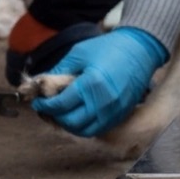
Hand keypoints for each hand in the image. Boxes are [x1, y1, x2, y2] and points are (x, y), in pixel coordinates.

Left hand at [31, 28, 168, 137]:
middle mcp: (103, 101)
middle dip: (55, 117)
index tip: (38, 102)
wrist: (141, 49)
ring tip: (63, 115)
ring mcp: (114, 110)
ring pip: (85, 130)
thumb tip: (42, 85)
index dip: (45, 105)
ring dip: (70, 125)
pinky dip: (86, 126)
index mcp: (91, 84)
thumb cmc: (110, 47)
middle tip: (49, 109)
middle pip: (71, 121)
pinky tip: (80, 116)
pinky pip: (100, 128)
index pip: (60, 104)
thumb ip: (60, 70)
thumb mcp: (79, 53)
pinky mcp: (122, 113)